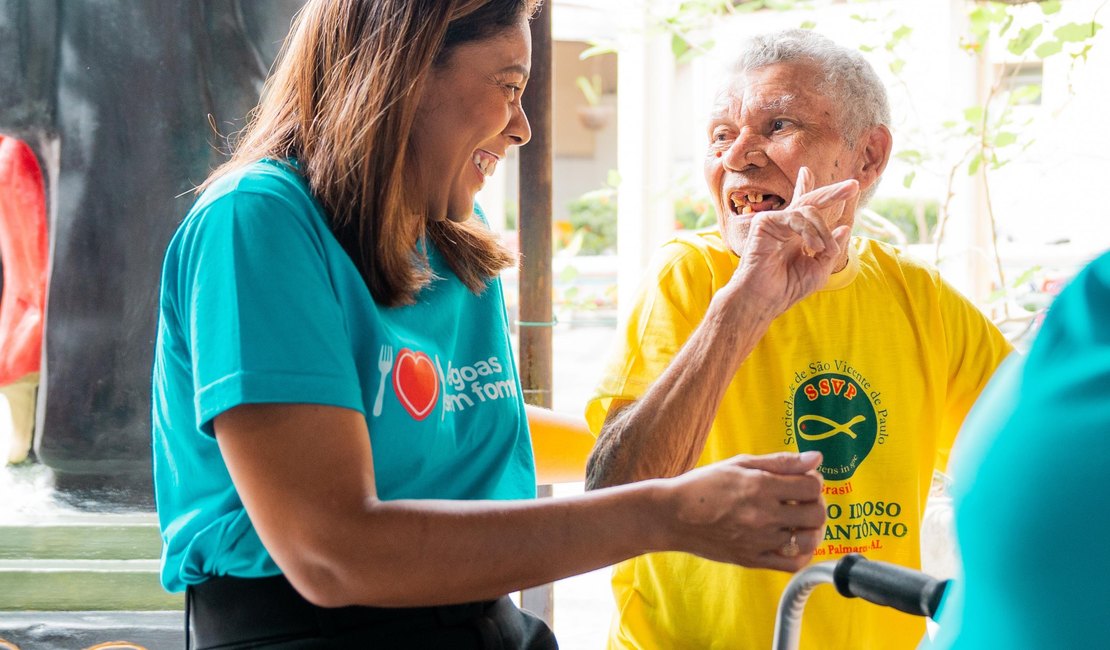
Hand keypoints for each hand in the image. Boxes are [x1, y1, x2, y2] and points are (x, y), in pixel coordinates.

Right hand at [662, 451, 825, 571]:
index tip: (802, 481)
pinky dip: (801, 553)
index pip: (812, 486)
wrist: (673, 515)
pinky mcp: (753, 560)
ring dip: (811, 529)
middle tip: (801, 500)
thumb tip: (816, 458)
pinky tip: (793, 540)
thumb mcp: (740, 463)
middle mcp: (763, 515)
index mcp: (760, 486)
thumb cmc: (704, 485)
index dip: (813, 481)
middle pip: (816, 514)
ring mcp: (759, 540)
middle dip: (815, 504)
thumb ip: (781, 462)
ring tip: (798, 521)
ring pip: (809, 539)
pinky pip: (792, 563)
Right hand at [725, 167, 856, 315]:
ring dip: (822, 230)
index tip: (806, 172)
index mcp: (794, 233)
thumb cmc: (787, 288)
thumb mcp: (819, 269)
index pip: (803, 206)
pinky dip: (810, 232)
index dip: (807, 187)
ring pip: (809, 210)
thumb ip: (831, 248)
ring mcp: (773, 221)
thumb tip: (845, 228)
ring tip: (823, 249)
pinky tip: (813, 247)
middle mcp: (784, 224)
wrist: (764, 299)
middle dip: (833, 193)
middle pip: (810, 200)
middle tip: (854, 186)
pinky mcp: (764, 222)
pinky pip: (797, 217)